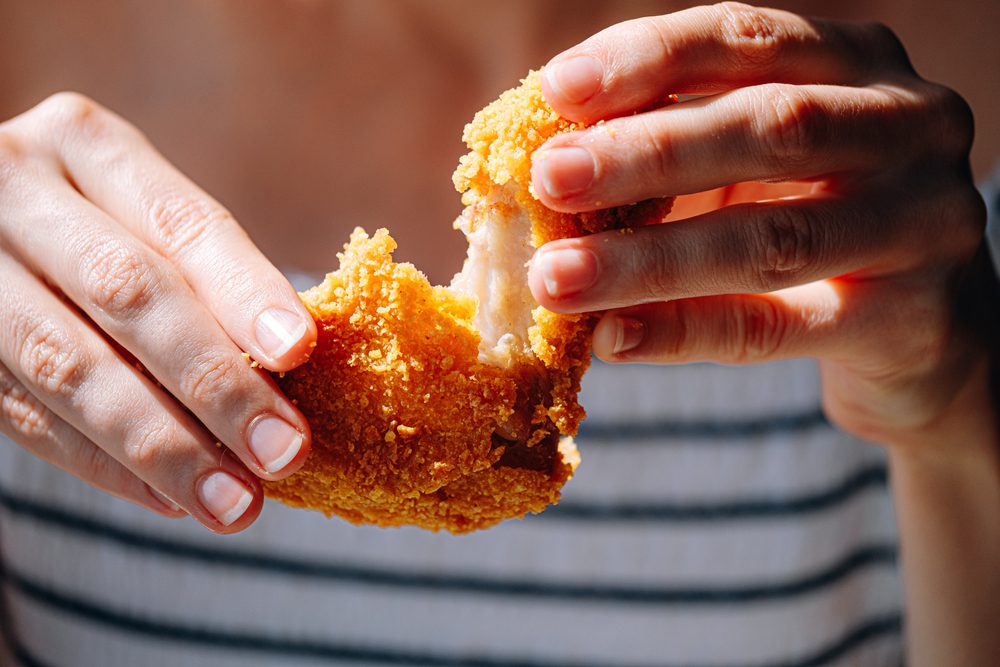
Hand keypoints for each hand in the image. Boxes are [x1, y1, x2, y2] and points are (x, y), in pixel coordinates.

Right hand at [0, 93, 315, 531]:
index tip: (299, 349)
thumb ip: (204, 278)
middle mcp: (15, 188)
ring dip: (162, 446)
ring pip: (68, 364)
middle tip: (284, 450)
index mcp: (87, 144)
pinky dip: (105, 467)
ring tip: (235, 502)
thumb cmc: (103, 235)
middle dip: (213, 380)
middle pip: (126, 289)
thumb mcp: (143, 222)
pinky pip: (26, 418)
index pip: (182, 222)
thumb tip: (294, 370)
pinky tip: (169, 500)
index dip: (244, 288)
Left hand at [527, 2, 990, 446]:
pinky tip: (613, 338)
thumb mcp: (760, 163)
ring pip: (771, 240)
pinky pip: (776, 328)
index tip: (558, 90)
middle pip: (767, 128)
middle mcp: (908, 128)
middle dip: (644, 153)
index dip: (650, 60)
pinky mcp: (908, 321)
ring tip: (556, 277)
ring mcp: (922, 225)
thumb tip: (548, 156)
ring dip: (647, 260)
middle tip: (550, 177)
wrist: (928, 328)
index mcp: (859, 65)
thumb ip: (679, 145)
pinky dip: (684, 333)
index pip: (748, 39)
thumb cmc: (816, 219)